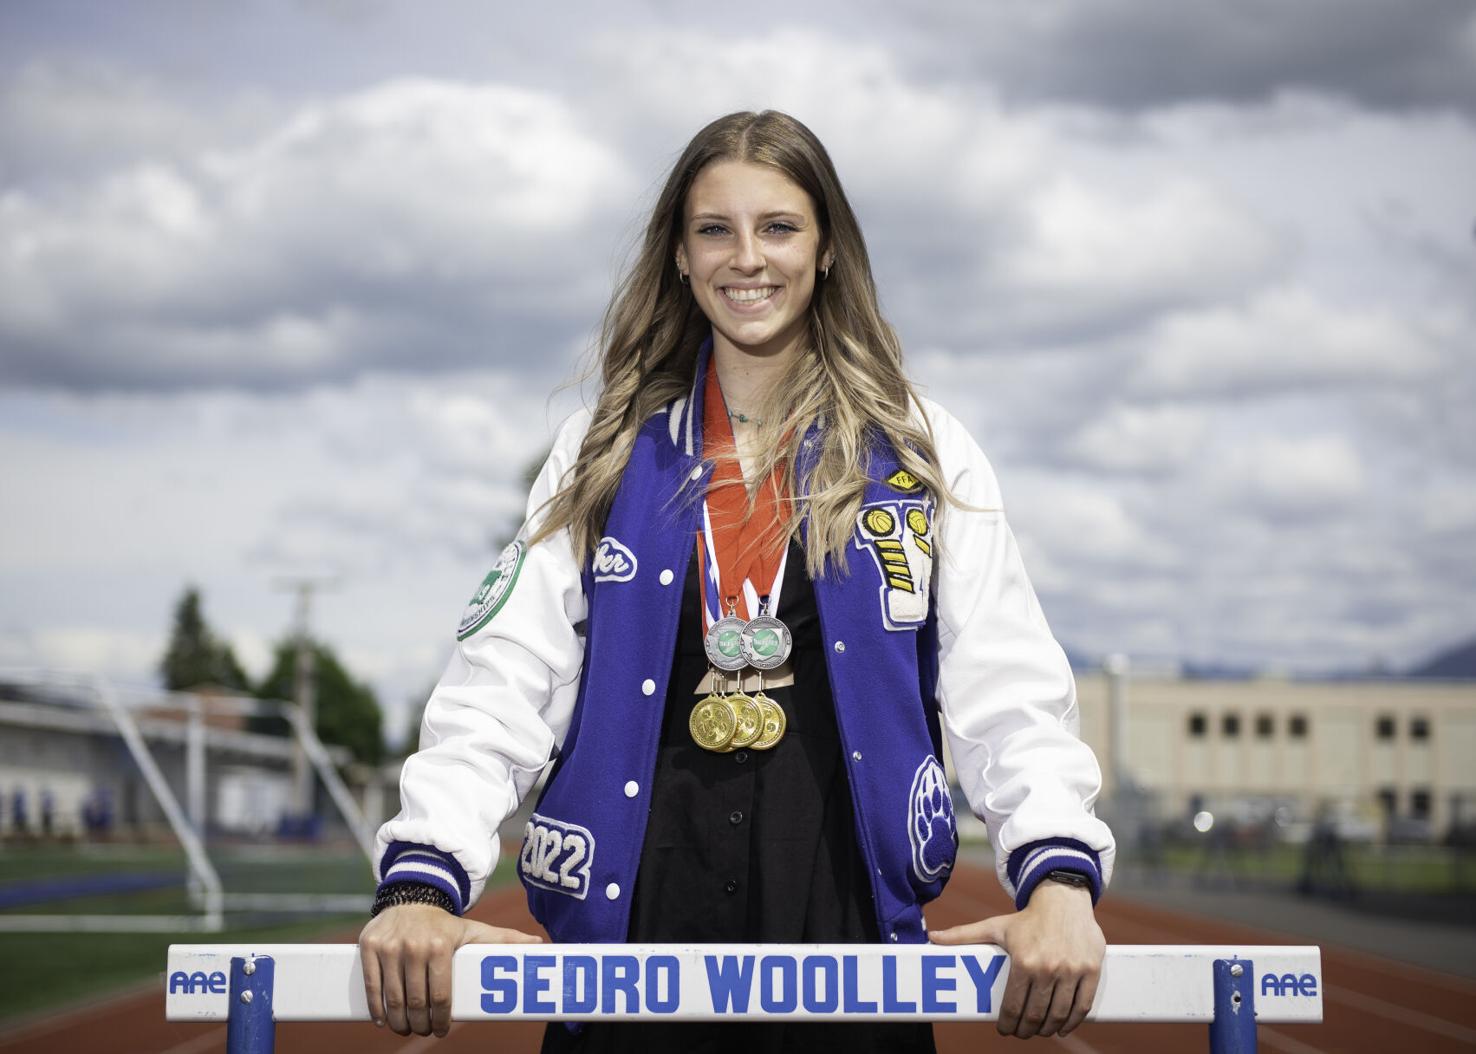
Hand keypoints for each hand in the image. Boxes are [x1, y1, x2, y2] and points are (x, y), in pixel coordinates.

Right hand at [359, 904, 543, 1036]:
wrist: (412, 898)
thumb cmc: (446, 924)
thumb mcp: (476, 930)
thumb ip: (505, 940)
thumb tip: (539, 945)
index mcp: (441, 945)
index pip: (440, 995)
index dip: (441, 1020)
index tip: (441, 1031)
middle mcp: (414, 945)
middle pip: (415, 1001)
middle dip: (419, 1024)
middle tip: (423, 1031)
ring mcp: (389, 946)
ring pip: (392, 998)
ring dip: (399, 1022)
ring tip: (406, 1028)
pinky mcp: (369, 946)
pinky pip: (371, 986)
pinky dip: (376, 1009)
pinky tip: (384, 1019)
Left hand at [929, 880, 1103, 1038]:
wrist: (1063, 899)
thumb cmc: (1026, 918)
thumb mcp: (994, 925)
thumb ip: (963, 935)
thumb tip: (932, 937)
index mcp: (1023, 961)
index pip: (1013, 1005)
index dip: (1007, 1024)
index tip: (1003, 1030)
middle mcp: (1048, 968)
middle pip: (1036, 1015)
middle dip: (1026, 1030)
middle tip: (1021, 1032)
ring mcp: (1072, 970)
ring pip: (1059, 1014)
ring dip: (1049, 1029)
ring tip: (1040, 1031)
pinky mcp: (1091, 970)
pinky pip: (1083, 1005)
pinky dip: (1073, 1022)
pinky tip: (1062, 1026)